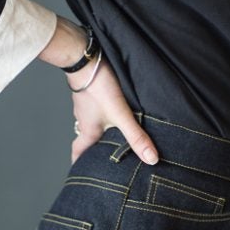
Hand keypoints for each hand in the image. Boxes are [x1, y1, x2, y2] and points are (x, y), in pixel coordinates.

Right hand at [37, 15, 158, 166]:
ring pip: (92, 121)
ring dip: (101, 127)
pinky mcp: (89, 90)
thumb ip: (136, 136)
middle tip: (103, 155)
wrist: (85, 57)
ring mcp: (85, 104)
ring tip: (116, 131)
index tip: (80, 171)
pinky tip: (115, 106)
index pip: (79, 152)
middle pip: (87, 138)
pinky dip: (103, 111)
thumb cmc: (98, 87)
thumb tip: (151, 160)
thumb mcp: (121, 114)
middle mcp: (84, 118)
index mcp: (89, 130)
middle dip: (94, 148)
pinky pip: (95, 106)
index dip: (79, 163)